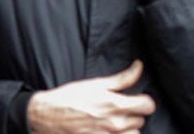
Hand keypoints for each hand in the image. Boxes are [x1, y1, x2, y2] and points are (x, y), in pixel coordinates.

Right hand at [27, 60, 155, 133]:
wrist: (45, 116)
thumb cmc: (68, 98)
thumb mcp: (94, 84)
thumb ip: (121, 78)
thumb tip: (139, 66)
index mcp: (114, 104)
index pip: (148, 105)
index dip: (143, 101)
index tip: (134, 100)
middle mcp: (115, 123)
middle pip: (141, 121)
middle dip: (131, 115)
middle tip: (115, 111)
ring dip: (126, 130)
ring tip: (111, 124)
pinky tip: (104, 131)